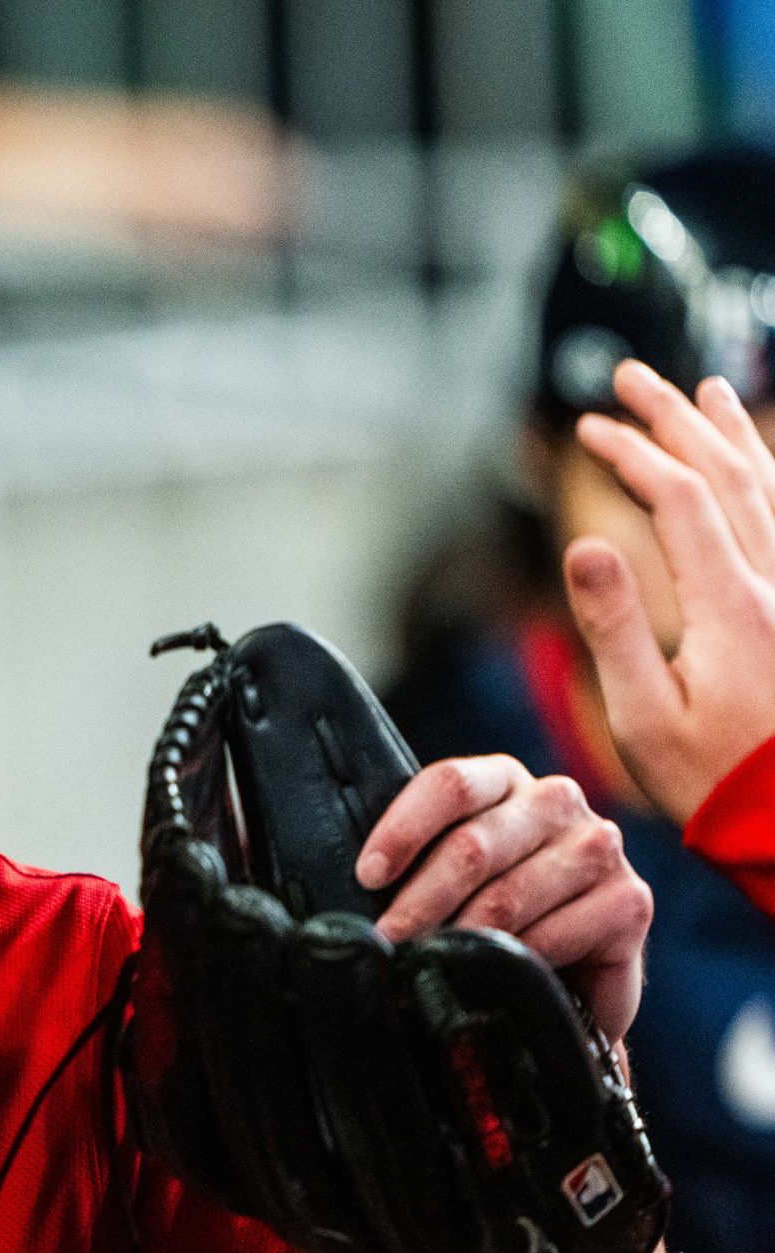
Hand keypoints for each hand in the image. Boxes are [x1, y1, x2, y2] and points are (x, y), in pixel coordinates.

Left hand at [354, 753, 649, 1041]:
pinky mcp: (630, 899)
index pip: (450, 784)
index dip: (402, 830)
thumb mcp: (451, 876)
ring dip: (461, 939)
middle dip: (418, 904)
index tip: (367, 877)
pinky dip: (515, 961)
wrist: (570, 971)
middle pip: (472, 846)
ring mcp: (598, 846)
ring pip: (507, 896)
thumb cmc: (492, 913)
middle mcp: (556, 801)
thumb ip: (418, 862)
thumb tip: (362, 885)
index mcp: (503, 781)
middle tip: (390, 943)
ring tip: (432, 967)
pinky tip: (495, 976)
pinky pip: (552, 934)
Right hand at [562, 359, 774, 823]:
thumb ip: (615, 627)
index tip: (589, 429)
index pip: (677, 498)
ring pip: (773, 489)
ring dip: (733, 436)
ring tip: (708, 394)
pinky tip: (763, 470)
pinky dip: (773, 482)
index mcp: (728, 605)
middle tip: (636, 379)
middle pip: (729, 474)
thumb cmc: (713, 783)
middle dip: (677, 419)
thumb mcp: (641, 717)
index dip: (632, 454)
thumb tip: (586, 546)